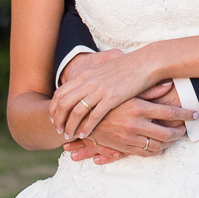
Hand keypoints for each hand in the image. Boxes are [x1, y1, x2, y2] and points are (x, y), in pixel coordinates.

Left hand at [50, 48, 165, 140]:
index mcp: (85, 74)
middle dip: (58, 119)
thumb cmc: (127, 67)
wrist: (145, 63)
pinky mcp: (112, 98)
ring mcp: (100, 90)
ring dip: (70, 126)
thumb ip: (91, 78)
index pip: (60, 92)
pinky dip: (86, 127)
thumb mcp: (103, 69)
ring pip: (76, 112)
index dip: (53, 107)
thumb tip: (82, 87)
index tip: (53, 118)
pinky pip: (93, 116)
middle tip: (58, 130)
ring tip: (68, 135)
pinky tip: (85, 135)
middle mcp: (89, 82)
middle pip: (63, 103)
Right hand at [62, 82, 191, 163]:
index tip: (195, 114)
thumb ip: (150, 90)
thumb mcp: (128, 91)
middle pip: (166, 133)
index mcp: (139, 107)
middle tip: (186, 129)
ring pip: (157, 145)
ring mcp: (129, 137)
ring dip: (169, 143)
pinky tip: (161, 145)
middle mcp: (135, 124)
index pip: (169, 113)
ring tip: (175, 136)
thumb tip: (169, 85)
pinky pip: (144, 153)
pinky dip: (156, 150)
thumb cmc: (109, 99)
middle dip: (179, 132)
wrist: (84, 115)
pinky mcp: (123, 147)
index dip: (185, 115)